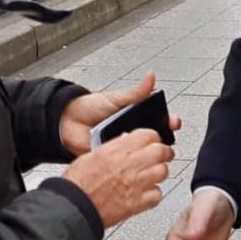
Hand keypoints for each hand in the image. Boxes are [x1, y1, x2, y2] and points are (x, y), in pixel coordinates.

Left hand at [60, 72, 181, 156]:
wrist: (67, 121)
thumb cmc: (90, 107)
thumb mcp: (115, 98)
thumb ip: (135, 92)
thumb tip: (151, 76)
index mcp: (134, 117)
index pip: (157, 121)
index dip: (167, 122)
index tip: (173, 122)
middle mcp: (130, 133)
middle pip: (151, 140)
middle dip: (161, 141)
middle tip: (166, 140)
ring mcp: (121, 146)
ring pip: (138, 153)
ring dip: (144, 153)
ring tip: (149, 150)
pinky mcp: (111, 157)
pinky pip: (122, 162)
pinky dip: (126, 162)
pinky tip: (130, 159)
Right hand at [63, 128, 173, 226]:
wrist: (74, 208)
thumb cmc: (78, 183)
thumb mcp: (93, 154)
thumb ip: (114, 147)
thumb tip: (127, 141)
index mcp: (118, 149)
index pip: (149, 135)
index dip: (153, 137)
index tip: (153, 141)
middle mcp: (130, 165)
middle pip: (161, 152)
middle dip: (163, 152)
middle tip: (162, 155)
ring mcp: (136, 184)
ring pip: (163, 172)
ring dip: (159, 172)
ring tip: (153, 174)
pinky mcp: (138, 203)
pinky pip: (157, 194)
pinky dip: (154, 193)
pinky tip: (146, 192)